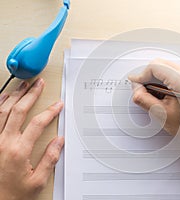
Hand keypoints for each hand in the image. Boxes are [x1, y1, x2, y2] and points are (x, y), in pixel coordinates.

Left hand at [0, 78, 63, 199]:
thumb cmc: (11, 194)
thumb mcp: (37, 182)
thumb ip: (49, 159)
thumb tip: (59, 142)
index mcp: (18, 150)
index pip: (37, 123)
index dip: (50, 111)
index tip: (57, 105)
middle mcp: (3, 142)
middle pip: (18, 110)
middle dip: (31, 94)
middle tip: (38, 84)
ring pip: (3, 110)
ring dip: (15, 96)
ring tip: (23, 85)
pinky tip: (3, 98)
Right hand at [129, 59, 179, 156]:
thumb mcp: (161, 113)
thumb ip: (143, 99)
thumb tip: (136, 89)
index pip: (154, 66)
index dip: (141, 75)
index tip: (135, 83)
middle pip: (160, 63)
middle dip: (148, 75)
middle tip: (142, 89)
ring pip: (166, 66)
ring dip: (156, 77)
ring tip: (154, 95)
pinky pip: (173, 72)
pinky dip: (164, 79)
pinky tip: (162, 94)